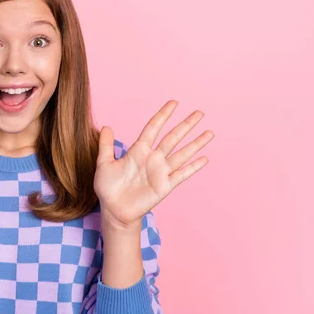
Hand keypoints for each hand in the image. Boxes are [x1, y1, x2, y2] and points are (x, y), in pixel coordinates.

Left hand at [94, 100, 213, 230]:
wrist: (114, 210)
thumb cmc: (108, 188)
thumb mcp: (104, 163)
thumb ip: (106, 145)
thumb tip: (106, 126)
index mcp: (138, 151)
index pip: (153, 128)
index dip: (163, 115)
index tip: (174, 103)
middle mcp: (152, 159)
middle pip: (172, 138)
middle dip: (186, 125)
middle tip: (199, 113)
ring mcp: (160, 172)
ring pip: (181, 154)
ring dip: (195, 143)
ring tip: (209, 132)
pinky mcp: (165, 186)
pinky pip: (181, 174)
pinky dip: (193, 167)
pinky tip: (204, 158)